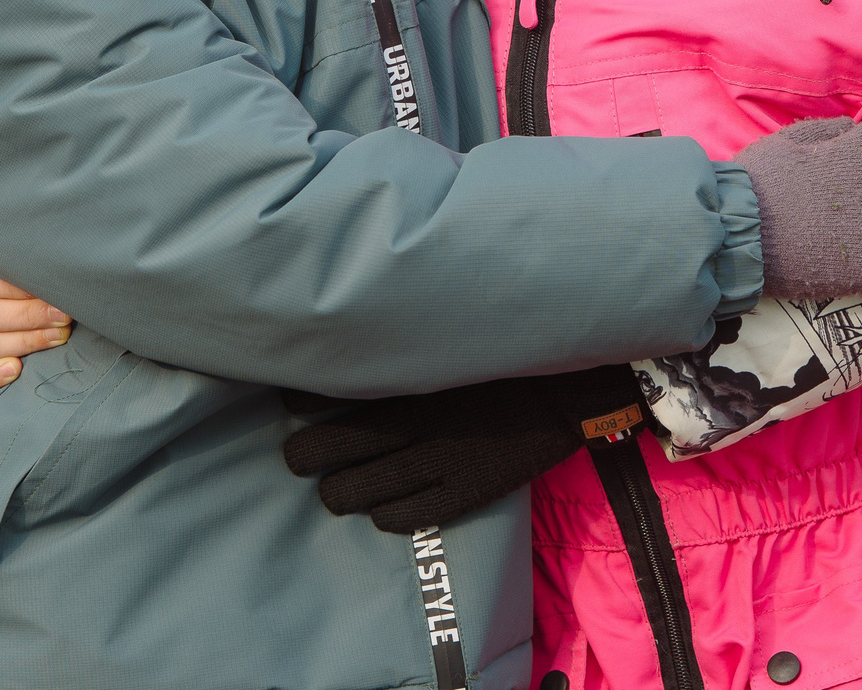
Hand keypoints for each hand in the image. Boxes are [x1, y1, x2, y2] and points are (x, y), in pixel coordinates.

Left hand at [281, 366, 644, 532]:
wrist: (569, 393)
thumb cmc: (504, 360)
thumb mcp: (448, 344)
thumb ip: (401, 351)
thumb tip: (353, 346)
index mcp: (404, 382)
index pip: (320, 395)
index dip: (297, 399)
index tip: (293, 397)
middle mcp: (408, 426)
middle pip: (318, 452)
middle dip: (302, 454)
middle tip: (303, 452)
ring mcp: (430, 465)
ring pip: (348, 494)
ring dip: (336, 490)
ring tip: (339, 485)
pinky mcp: (456, 496)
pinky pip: (397, 518)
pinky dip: (382, 513)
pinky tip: (383, 503)